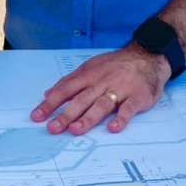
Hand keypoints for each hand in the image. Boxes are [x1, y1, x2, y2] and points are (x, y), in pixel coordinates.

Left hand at [31, 44, 169, 135]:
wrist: (148, 55)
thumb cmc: (116, 65)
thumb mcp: (91, 67)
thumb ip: (70, 81)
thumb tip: (48, 94)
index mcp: (88, 75)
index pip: (65, 90)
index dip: (50, 103)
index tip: (37, 116)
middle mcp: (102, 82)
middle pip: (81, 99)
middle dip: (66, 114)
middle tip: (52, 128)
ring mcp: (120, 89)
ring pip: (101, 104)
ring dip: (88, 117)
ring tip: (75, 130)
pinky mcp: (137, 97)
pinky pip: (128, 109)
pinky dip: (121, 118)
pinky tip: (113, 128)